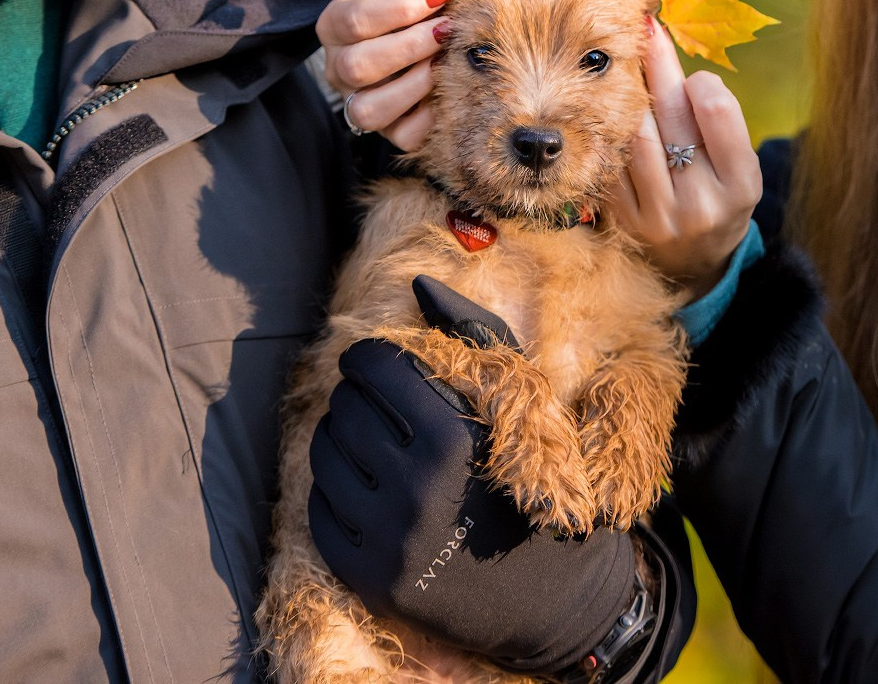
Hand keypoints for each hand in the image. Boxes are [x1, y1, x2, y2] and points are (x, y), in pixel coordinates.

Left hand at [308, 279, 652, 676]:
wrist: (558, 594)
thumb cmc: (541, 476)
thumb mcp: (523, 399)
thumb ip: (471, 335)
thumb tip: (417, 284)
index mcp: (454, 436)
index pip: (373, 368)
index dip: (369, 358)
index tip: (378, 365)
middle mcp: (417, 490)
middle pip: (343, 408)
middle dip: (357, 397)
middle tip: (381, 407)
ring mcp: (390, 540)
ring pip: (324, 455)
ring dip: (341, 440)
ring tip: (375, 446)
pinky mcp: (371, 579)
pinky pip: (319, 511)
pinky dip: (334, 491)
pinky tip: (369, 489)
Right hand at [316, 0, 455, 151]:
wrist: (413, 43)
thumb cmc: (411, 12)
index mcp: (334, 26)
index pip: (356, 19)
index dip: (402, 7)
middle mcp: (337, 69)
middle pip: (357, 66)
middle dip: (410, 46)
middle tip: (447, 29)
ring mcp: (357, 104)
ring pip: (369, 109)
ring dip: (416, 83)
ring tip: (446, 61)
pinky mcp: (387, 132)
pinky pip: (404, 135)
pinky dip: (430, 116)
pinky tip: (449, 90)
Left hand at [608, 18, 761, 301]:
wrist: (693, 265)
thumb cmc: (719, 197)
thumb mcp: (737, 166)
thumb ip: (716, 122)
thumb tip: (673, 59)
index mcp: (740, 185)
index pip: (716, 109)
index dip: (702, 81)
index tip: (695, 77)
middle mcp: (701, 203)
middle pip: (669, 114)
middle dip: (658, 65)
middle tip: (648, 29)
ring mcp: (659, 216)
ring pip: (634, 133)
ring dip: (633, 97)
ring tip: (633, 73)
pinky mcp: (624, 221)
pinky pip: (611, 159)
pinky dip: (613, 131)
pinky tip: (615, 114)